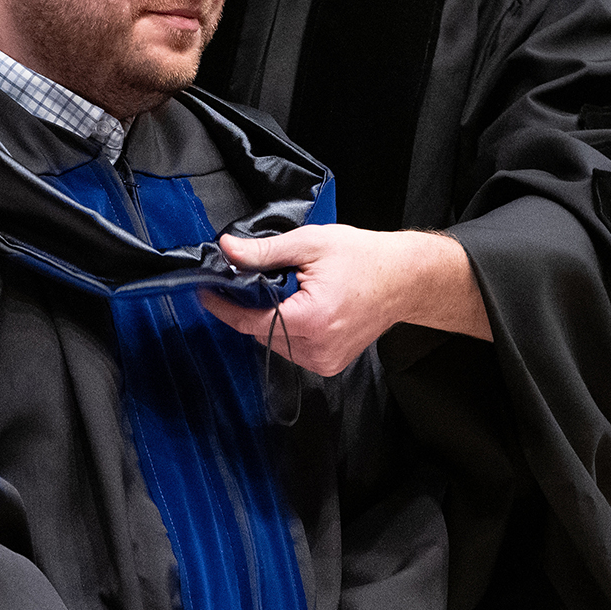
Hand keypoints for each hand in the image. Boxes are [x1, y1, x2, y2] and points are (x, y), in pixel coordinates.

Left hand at [197, 225, 490, 375]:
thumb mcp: (311, 244)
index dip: (224, 306)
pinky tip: (299, 309)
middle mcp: (315, 348)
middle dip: (250, 308)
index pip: (249, 321)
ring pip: (276, 343)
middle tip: (247, 281)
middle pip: (261, 332)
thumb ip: (264, 252)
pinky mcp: (330, 365)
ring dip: (270, 320)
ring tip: (285, 292)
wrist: (405, 280)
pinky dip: (288, 331)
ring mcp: (324, 361)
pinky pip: (294, 349)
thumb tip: (226, 250)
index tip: (205, 291)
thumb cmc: (363, 258)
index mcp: (309, 320)